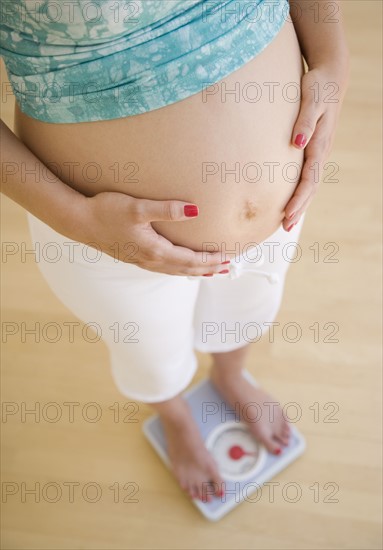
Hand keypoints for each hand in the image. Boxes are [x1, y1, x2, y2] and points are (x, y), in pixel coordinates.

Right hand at [78, 191, 225, 275]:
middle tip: (227, 268)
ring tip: (211, 271)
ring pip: (175, 271)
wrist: (80, 221)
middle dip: (208, 268)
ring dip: (195, 271)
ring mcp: (142, 261)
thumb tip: (195, 210)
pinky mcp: (135, 257)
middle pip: (186, 269)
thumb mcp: (137, 207)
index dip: (210, 259)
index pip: (190, 259)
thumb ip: (167, 209)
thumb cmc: (106, 212)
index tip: (227, 257)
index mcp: (154, 250)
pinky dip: (179, 269)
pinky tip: (180, 265)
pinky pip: (164, 268)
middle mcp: (150, 260)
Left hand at [282, 65, 348, 230]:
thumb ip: (304, 121)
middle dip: (299, 208)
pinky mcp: (314, 149)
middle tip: (286, 228)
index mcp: (320, 144)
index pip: (309, 179)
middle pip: (311, 187)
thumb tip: (297, 143)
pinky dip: (301, 191)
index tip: (288, 215)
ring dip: (301, 204)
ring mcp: (319, 152)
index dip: (299, 199)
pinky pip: (307, 175)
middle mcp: (321, 151)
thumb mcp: (311, 99)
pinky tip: (292, 200)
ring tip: (289, 222)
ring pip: (310, 184)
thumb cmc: (317, 86)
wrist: (330, 76)